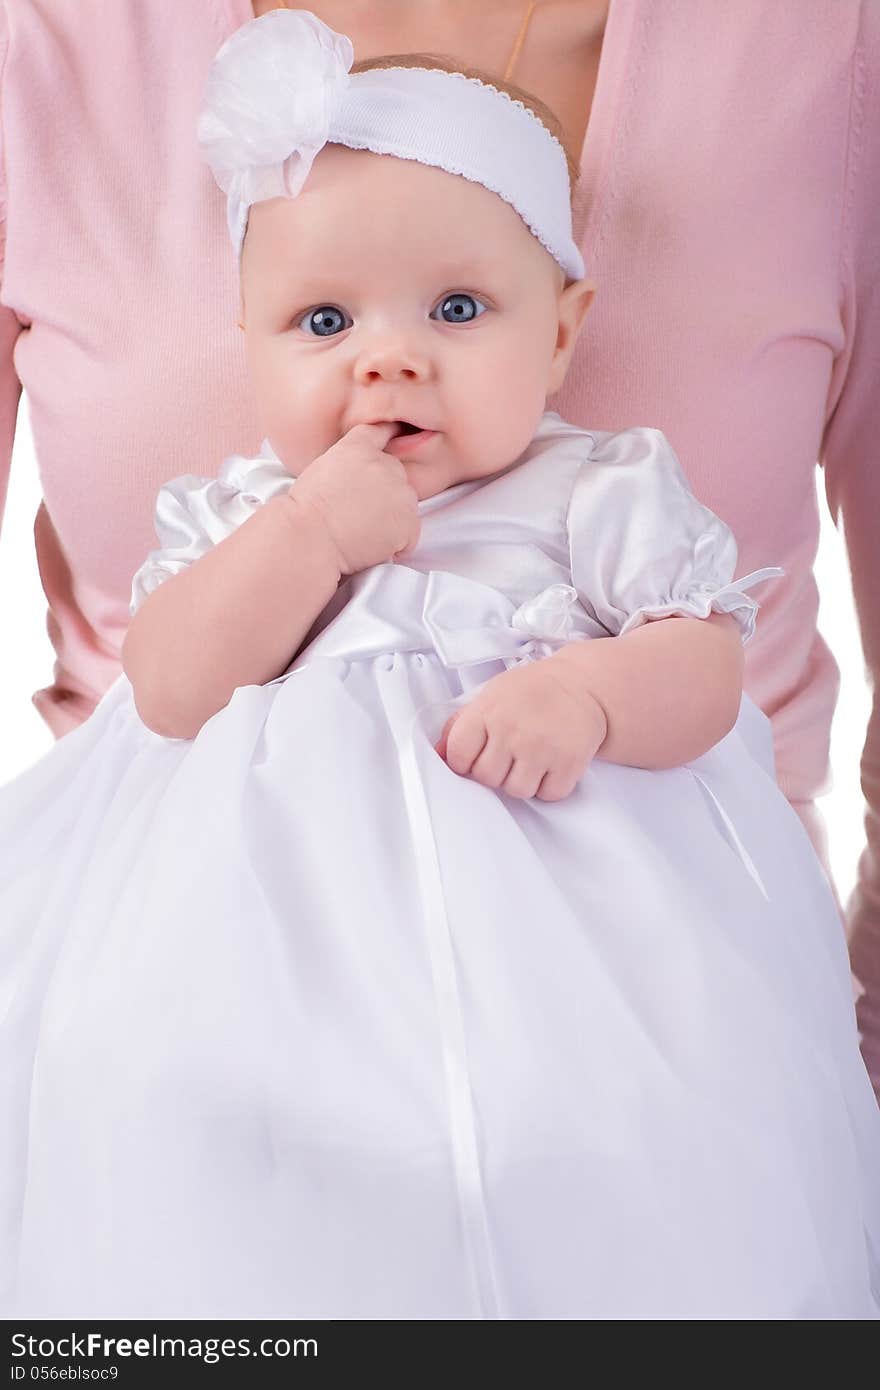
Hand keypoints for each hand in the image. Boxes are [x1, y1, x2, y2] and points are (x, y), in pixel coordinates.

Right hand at [286, 422, 421, 575]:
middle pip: (396, 476)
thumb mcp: (320, 471)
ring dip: (391, 520)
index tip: (395, 436)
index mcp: (359, 448)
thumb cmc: (304, 512)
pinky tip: (371, 546)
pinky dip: (396, 545)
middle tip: (359, 515)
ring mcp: (401, 492)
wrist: (310, 537)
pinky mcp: (409, 522)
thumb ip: (347, 465)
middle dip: (385, 494)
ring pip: (405, 507)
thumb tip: (359, 477)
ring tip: (361, 531)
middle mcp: (385, 464)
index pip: (382, 432)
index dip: (390, 436)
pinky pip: (409, 536)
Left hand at [434, 655, 607, 800]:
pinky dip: (549, 786)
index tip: (476, 756)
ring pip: (517, 791)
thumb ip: (461, 724)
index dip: (464, 761)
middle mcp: (512, 730)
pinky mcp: (569, 762)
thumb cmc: (531, 692)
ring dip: (522, 781)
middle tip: (510, 754)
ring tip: (532, 758)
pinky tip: (552, 763)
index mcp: (488, 711)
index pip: (458, 755)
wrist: (582, 685)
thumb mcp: (491, 696)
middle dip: (495, 771)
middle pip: (486, 778)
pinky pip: (548, 794)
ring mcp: (542, 748)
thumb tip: (438, 753)